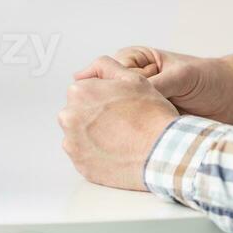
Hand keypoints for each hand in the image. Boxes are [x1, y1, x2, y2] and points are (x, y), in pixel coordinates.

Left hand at [58, 56, 179, 190]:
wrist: (163, 152)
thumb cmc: (151, 115)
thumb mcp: (132, 78)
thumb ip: (106, 66)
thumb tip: (86, 71)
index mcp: (79, 92)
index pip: (84, 92)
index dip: (103, 97)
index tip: (118, 106)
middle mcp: (69, 117)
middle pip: (78, 113)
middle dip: (94, 116)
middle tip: (121, 123)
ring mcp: (72, 143)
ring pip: (80, 135)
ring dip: (94, 135)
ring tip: (120, 139)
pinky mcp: (80, 165)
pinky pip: (85, 156)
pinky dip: (97, 155)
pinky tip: (116, 152)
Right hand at [76, 47, 232, 124]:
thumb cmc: (211, 78)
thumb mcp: (180, 77)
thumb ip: (154, 85)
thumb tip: (128, 94)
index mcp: (139, 60)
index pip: (107, 69)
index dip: (101, 83)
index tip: (95, 93)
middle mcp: (136, 80)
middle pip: (108, 92)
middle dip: (105, 104)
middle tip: (103, 116)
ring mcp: (142, 102)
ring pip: (118, 112)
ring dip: (117, 121)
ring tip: (117, 131)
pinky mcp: (150, 120)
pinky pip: (132, 126)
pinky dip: (129, 134)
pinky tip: (126, 141)